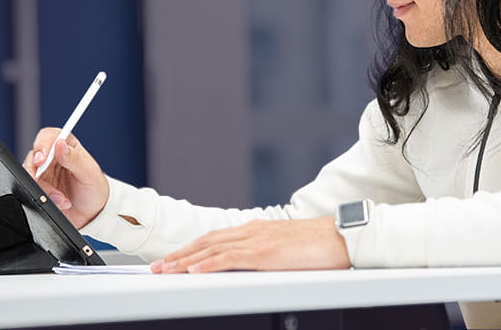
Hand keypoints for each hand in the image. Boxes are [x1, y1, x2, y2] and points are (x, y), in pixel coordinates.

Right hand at [23, 127, 109, 229]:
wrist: (92, 213)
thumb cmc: (94, 188)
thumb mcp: (89, 173)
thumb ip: (75, 158)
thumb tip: (60, 144)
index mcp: (68, 146)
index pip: (49, 136)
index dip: (42, 145)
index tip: (41, 159)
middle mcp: (53, 158)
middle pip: (34, 156)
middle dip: (36, 171)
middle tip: (38, 181)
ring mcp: (44, 173)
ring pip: (30, 175)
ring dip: (45, 189)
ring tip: (62, 198)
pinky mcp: (39, 188)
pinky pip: (32, 191)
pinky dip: (45, 198)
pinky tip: (60, 203)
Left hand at [150, 217, 349, 273]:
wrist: (343, 236)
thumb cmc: (321, 245)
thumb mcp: (288, 248)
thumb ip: (268, 253)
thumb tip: (256, 266)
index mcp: (257, 230)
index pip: (216, 238)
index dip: (192, 248)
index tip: (174, 258)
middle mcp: (253, 231)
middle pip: (207, 242)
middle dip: (180, 254)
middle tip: (157, 267)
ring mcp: (258, 240)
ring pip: (212, 249)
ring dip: (185, 260)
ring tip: (165, 270)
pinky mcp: (265, 253)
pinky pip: (230, 259)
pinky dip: (208, 264)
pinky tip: (194, 271)